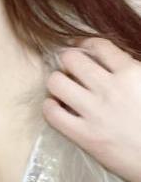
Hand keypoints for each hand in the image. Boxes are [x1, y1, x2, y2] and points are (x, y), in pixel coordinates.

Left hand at [42, 37, 140, 181]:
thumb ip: (132, 70)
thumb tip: (110, 60)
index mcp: (131, 73)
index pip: (98, 46)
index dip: (85, 44)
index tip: (80, 48)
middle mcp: (110, 89)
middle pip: (71, 59)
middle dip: (67, 61)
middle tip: (70, 70)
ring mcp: (95, 113)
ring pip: (56, 82)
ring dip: (57, 82)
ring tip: (63, 89)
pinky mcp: (86, 136)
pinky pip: (53, 114)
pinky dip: (50, 107)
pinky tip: (57, 108)